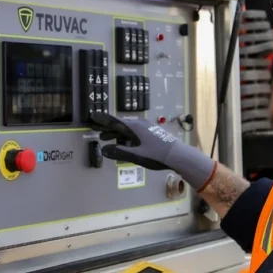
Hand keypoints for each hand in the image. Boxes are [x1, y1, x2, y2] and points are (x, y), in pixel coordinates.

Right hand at [89, 112, 215, 191]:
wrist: (178, 155)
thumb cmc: (157, 154)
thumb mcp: (137, 155)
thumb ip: (120, 152)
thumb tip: (104, 150)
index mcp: (136, 127)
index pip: (116, 122)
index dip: (104, 121)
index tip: (93, 117)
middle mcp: (141, 124)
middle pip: (122, 125)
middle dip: (110, 129)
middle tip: (98, 132)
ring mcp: (148, 127)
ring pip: (129, 129)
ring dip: (118, 134)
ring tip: (107, 139)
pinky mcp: (153, 132)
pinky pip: (136, 132)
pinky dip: (127, 136)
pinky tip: (125, 143)